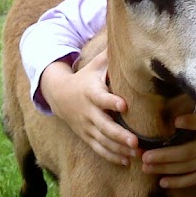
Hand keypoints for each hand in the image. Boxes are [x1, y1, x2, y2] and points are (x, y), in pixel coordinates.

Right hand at [41, 50, 138, 164]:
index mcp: (91, 92)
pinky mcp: (86, 136)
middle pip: (104, 126)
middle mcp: (88, 112)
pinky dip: (111, 156)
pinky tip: (126, 161)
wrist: (59, 95)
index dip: (112, 102)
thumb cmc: (85, 77)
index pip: (102, 98)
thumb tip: (127, 35)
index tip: (124, 105)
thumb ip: (110, 56)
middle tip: (136, 142)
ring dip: (119, 149)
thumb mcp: (95, 65)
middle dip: (120, 135)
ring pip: (102, 141)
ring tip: (136, 155)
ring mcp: (86, 127)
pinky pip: (98, 148)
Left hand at [140, 112, 195, 188]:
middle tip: (144, 155)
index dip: (190, 122)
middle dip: (164, 156)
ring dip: (164, 168)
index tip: (176, 121)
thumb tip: (181, 87)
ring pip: (185, 168)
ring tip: (145, 167)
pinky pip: (192, 180)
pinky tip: (161, 182)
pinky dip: (177, 182)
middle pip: (187, 153)